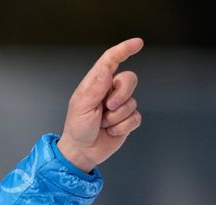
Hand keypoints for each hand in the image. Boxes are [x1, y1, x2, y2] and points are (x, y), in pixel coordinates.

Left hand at [57, 38, 143, 172]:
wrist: (82, 151)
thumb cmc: (77, 127)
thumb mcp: (82, 106)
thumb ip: (96, 87)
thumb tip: (106, 67)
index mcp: (96, 83)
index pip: (111, 60)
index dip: (124, 49)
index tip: (138, 43)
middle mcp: (109, 91)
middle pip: (129, 79)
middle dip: (122, 94)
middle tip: (108, 107)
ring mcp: (120, 105)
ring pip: (132, 102)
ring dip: (116, 117)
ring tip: (103, 123)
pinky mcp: (127, 119)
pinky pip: (135, 118)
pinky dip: (121, 127)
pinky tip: (110, 131)